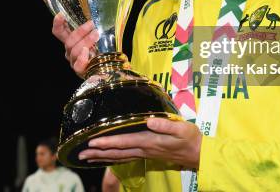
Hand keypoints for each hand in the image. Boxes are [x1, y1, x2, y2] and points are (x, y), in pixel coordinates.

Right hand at [51, 13, 98, 77]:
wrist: (108, 67)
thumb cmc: (101, 49)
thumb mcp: (96, 36)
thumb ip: (93, 28)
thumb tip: (95, 17)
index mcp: (71, 41)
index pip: (59, 32)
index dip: (57, 24)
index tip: (60, 15)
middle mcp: (70, 51)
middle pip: (68, 41)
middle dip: (80, 31)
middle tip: (92, 24)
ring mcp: (74, 62)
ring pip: (74, 51)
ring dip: (85, 41)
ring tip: (96, 34)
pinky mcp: (81, 71)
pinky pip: (78, 65)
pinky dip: (82, 58)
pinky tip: (87, 52)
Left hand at [78, 117, 201, 168]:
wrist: (200, 155)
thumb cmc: (191, 139)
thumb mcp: (181, 129)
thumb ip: (165, 124)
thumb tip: (149, 120)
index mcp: (150, 141)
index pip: (124, 142)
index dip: (107, 142)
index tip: (91, 142)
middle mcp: (144, 149)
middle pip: (116, 152)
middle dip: (98, 153)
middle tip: (80, 153)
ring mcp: (145, 154)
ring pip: (119, 157)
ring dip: (102, 157)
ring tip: (86, 157)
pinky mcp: (147, 155)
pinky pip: (125, 158)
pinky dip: (113, 158)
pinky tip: (105, 158)